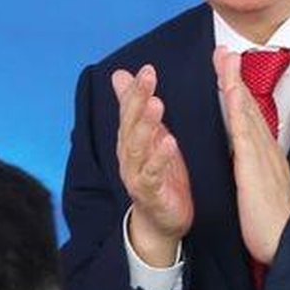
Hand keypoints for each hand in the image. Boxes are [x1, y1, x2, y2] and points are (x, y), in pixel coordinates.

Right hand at [112, 64, 193, 266]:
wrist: (160, 221)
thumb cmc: (158, 174)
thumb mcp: (149, 135)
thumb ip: (135, 107)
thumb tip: (119, 74)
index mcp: (130, 139)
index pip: (129, 110)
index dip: (136, 89)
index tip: (147, 68)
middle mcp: (128, 155)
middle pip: (130, 124)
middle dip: (138, 99)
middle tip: (149, 77)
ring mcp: (136, 174)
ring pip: (137, 147)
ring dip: (146, 125)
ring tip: (157, 104)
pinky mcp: (150, 193)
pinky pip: (152, 174)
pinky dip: (159, 158)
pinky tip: (169, 142)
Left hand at [213, 46, 289, 264]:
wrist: (287, 243)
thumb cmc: (272, 222)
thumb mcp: (261, 188)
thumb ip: (254, 169)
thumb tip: (246, 158)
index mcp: (263, 154)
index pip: (247, 115)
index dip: (237, 89)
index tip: (227, 67)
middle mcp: (265, 148)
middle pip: (248, 104)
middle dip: (235, 75)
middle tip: (225, 48)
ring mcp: (262, 155)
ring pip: (246, 111)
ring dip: (235, 82)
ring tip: (226, 58)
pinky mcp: (255, 167)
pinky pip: (244, 133)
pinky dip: (238, 110)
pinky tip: (230, 92)